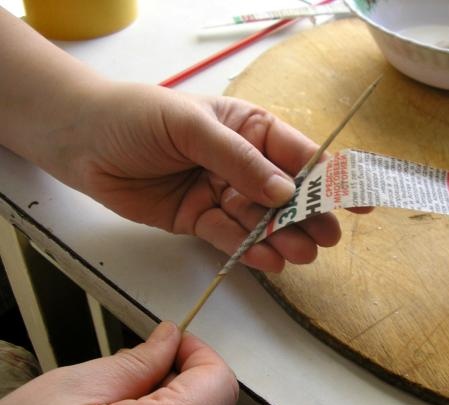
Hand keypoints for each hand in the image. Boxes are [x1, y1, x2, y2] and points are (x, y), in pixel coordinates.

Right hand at [1, 321, 238, 404]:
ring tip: (124, 394)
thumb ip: (138, 362)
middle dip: (182, 373)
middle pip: (211, 399)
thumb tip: (170, 337)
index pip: (218, 381)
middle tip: (143, 365)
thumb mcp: (80, 388)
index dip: (198, 353)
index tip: (174, 341)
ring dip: (170, 394)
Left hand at [45, 82, 363, 271]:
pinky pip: (230, 237)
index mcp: (249, 128)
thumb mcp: (192, 127)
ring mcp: (222, 192)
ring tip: (301, 255)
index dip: (329, 176)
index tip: (357, 200)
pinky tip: (269, 261)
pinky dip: (249, 250)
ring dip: (282, 238)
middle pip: (284, 193)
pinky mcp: (199, 219)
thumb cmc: (139, 117)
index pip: (297, 153)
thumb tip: (284, 192)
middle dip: (307, 215)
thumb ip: (238, 159)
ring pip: (261, 220)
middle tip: (326, 239)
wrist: (83, 141)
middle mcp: (241, 163)